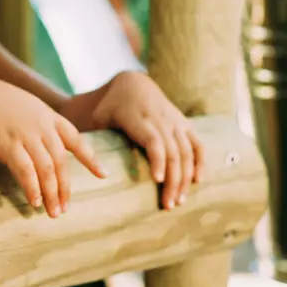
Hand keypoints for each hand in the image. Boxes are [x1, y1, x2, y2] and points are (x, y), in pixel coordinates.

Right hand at [0, 77, 108, 217]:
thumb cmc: (0, 106)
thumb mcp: (30, 109)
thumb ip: (43, 125)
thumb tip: (53, 148)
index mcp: (50, 117)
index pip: (77, 140)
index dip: (90, 159)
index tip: (103, 175)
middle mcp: (42, 126)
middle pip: (61, 162)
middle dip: (65, 188)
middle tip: (65, 208)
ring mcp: (26, 135)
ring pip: (46, 169)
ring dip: (51, 194)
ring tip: (53, 213)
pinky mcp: (8, 144)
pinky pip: (25, 171)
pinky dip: (32, 188)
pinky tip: (35, 202)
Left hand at [61, 71, 203, 209]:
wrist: (132, 82)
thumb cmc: (109, 106)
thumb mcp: (98, 117)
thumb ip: (93, 139)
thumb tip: (86, 170)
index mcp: (137, 117)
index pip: (153, 140)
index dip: (158, 160)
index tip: (157, 180)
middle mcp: (159, 119)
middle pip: (172, 151)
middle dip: (173, 180)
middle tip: (168, 205)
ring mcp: (174, 121)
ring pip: (186, 151)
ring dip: (186, 177)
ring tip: (178, 200)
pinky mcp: (184, 124)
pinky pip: (197, 143)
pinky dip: (200, 161)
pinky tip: (198, 181)